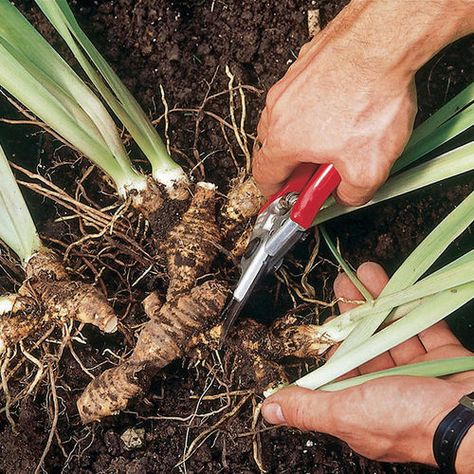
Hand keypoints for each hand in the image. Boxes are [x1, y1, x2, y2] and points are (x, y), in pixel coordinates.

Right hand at [252, 0, 472, 204]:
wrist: (383, 41)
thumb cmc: (371, 97)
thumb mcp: (368, 169)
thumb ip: (351, 195)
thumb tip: (345, 197)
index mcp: (283, 141)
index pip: (264, 175)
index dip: (275, 192)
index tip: (288, 197)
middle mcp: (278, 111)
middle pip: (274, 148)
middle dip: (295, 164)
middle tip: (319, 170)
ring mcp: (289, 84)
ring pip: (289, 120)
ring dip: (306, 135)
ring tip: (337, 137)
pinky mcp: (305, 65)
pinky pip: (304, 95)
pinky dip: (317, 108)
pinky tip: (344, 108)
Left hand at [262, 262, 473, 471]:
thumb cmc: (411, 419)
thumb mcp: (347, 412)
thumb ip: (307, 407)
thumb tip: (270, 407)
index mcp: (362, 406)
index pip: (339, 369)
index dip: (332, 343)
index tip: (328, 319)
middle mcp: (389, 390)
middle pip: (366, 343)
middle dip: (353, 312)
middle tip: (344, 284)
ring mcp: (418, 372)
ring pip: (391, 329)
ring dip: (378, 301)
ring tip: (366, 273)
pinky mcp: (443, 357)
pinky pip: (422, 324)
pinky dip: (409, 304)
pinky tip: (397, 285)